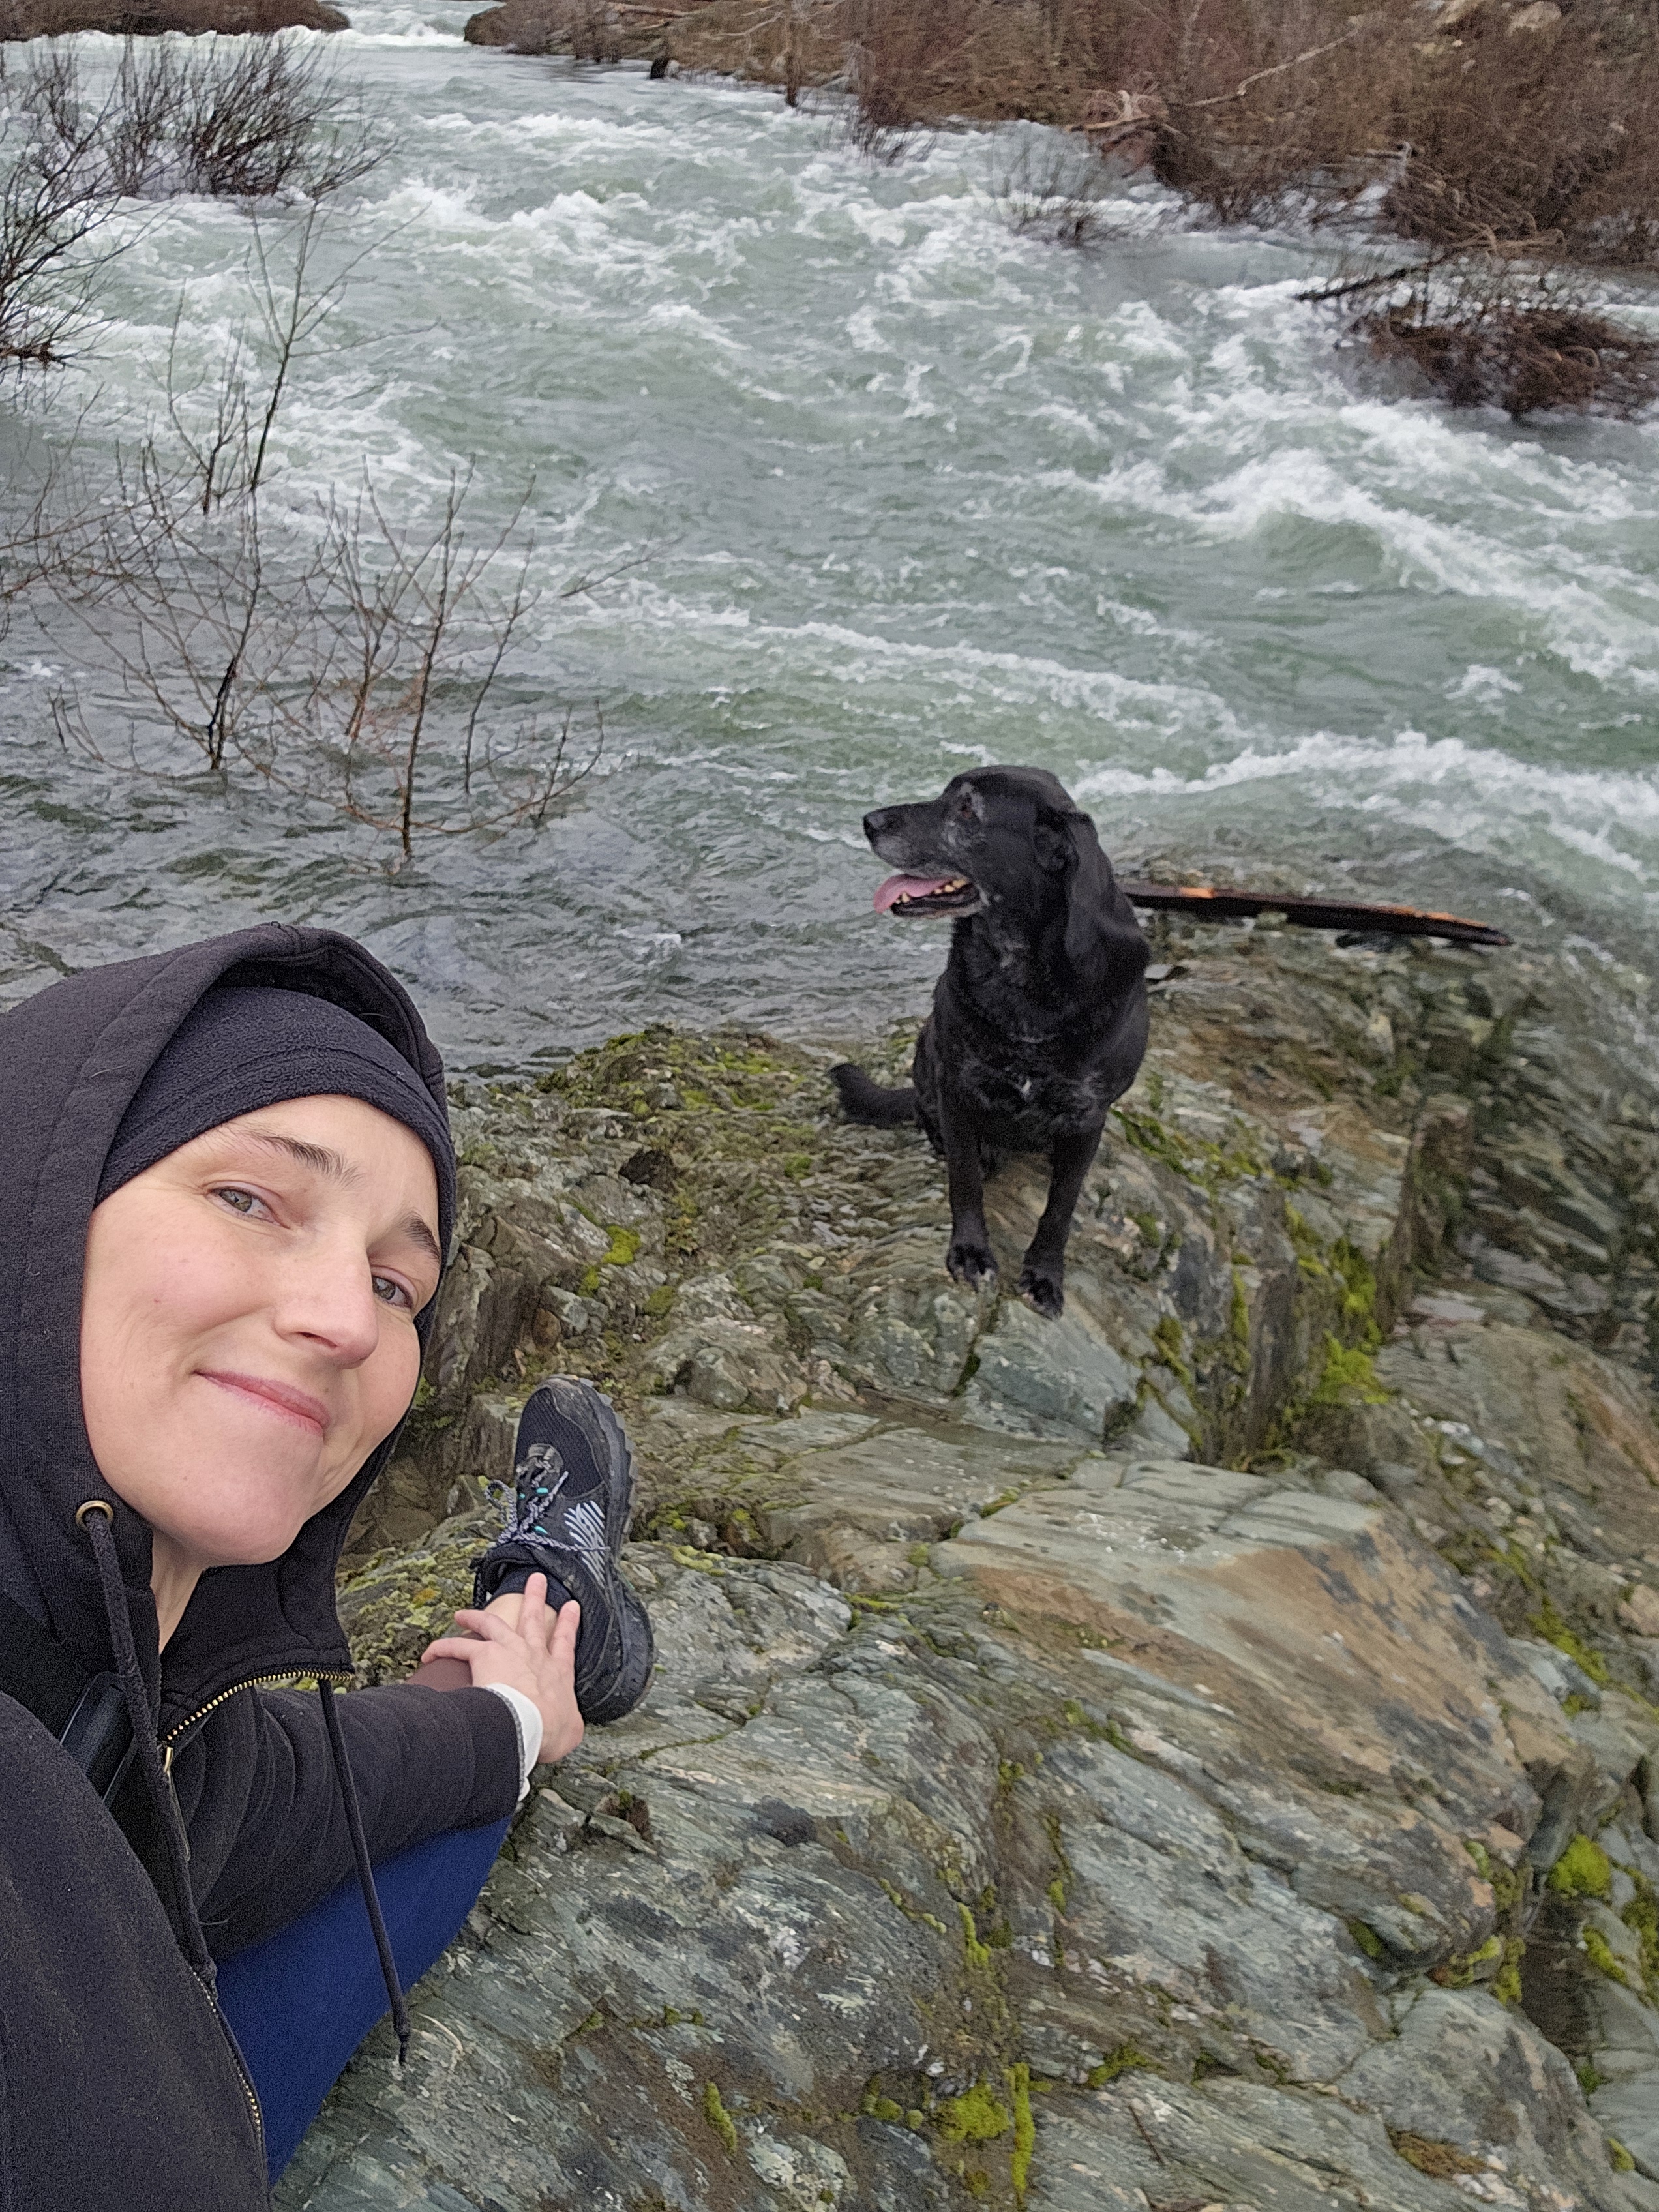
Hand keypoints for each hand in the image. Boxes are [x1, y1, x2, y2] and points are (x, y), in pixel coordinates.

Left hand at [419, 1573, 583, 1765]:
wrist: (529, 1724)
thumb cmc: (549, 1730)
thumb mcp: (570, 1730)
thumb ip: (568, 1726)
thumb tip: (564, 1731)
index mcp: (557, 1672)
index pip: (564, 1641)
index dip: (567, 1623)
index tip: (569, 1607)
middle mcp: (534, 1654)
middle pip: (533, 1619)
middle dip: (535, 1597)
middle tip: (536, 1580)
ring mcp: (509, 1651)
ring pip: (493, 1623)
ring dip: (478, 1615)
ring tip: (464, 1613)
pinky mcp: (485, 1655)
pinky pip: (459, 1646)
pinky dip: (443, 1647)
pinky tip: (431, 1651)